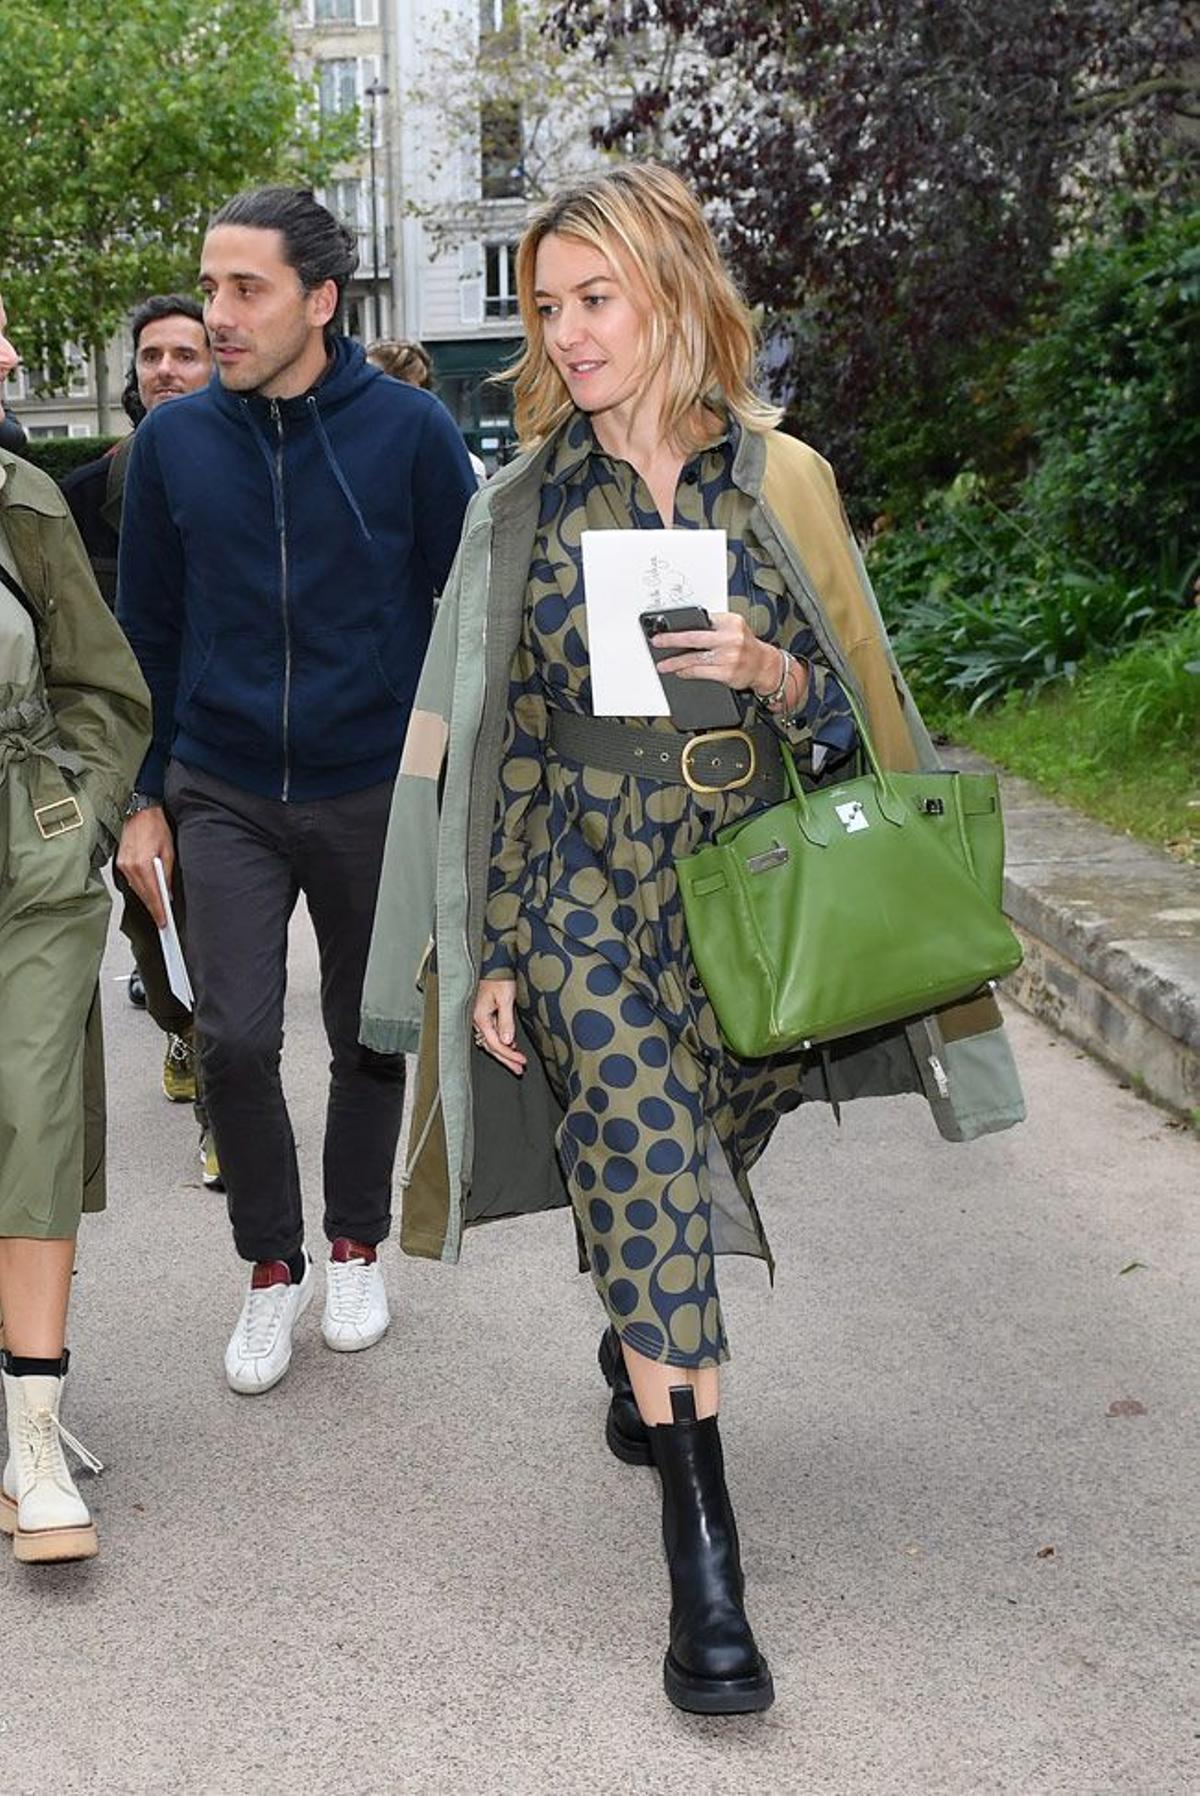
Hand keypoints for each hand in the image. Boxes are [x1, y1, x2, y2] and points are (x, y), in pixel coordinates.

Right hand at [116, 806, 173, 926]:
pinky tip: (148, 892)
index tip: (163, 921)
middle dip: (153, 908)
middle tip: (162, 921)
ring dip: (147, 899)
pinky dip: (140, 888)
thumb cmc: (156, 827)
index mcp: (142, 864)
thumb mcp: (169, 851)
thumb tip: (168, 892)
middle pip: (143, 895)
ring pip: (136, 889)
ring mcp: (123, 865)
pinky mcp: (120, 862)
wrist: (140, 812)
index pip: (152, 894)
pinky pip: (131, 881)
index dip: (158, 910)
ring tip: (157, 909)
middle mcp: (129, 866)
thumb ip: (167, 873)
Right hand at [472, 976, 526, 1075]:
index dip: (509, 1054)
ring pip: (491, 1040)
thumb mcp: (505, 998)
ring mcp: (478, 1016)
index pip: (495, 1043)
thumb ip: (505, 1021)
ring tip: (516, 1061)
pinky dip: (500, 1040)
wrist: (492, 960)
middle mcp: (477, 1018)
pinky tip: (509, 1043)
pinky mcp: (482, 1012)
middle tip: (518, 1069)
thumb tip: (507, 1041)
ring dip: (504, 1051)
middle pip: (491, 1046)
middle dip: (506, 1059)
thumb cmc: (498, 975)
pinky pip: (490, 1031)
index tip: (522, 1061)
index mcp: (480, 1016)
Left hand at [651, 612, 778, 692]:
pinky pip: (700, 672)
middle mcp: (730, 638)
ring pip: (694, 658)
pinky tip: (680, 672)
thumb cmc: (745, 646)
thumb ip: (714, 625)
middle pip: (694, 638)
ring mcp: (729, 656)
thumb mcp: (735, 627)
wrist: (764, 665)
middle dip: (672, 640)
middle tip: (658, 642)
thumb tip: (685, 628)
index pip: (701, 620)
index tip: (664, 628)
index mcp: (731, 622)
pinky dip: (687, 672)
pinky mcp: (727, 673)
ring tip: (663, 664)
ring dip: (675, 662)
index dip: (681, 625)